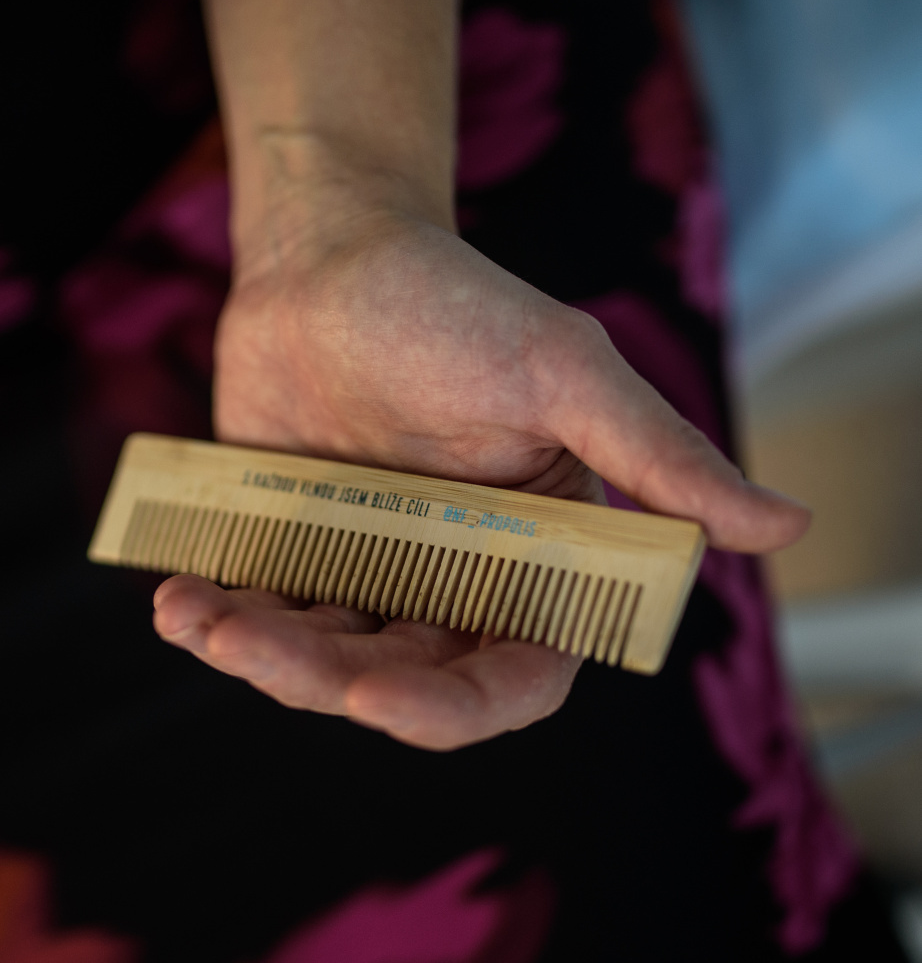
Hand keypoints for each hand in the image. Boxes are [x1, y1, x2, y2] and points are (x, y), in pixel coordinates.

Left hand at [153, 176, 807, 749]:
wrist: (331, 255)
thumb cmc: (455, 303)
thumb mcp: (562, 370)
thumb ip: (654, 456)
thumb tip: (786, 526)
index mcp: (533, 560)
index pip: (513, 675)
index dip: (453, 707)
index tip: (377, 698)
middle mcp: (452, 580)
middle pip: (398, 679)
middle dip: (324, 679)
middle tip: (252, 639)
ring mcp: (367, 571)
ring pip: (319, 658)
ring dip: (257, 654)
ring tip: (197, 615)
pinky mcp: (292, 550)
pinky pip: (259, 612)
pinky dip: (215, 619)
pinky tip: (175, 601)